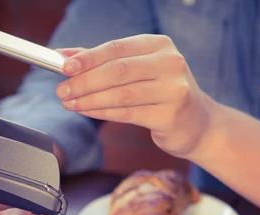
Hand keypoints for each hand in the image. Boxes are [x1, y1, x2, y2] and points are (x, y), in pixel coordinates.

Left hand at [56, 35, 217, 158]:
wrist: (198, 124)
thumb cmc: (163, 94)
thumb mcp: (140, 70)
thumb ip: (104, 62)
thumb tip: (65, 57)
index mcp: (160, 45)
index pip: (117, 48)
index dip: (88, 57)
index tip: (63, 66)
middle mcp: (170, 63)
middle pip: (118, 70)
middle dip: (84, 81)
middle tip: (61, 90)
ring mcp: (173, 90)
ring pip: (121, 94)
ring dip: (90, 99)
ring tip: (69, 103)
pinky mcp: (170, 115)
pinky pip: (128, 113)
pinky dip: (103, 112)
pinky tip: (87, 112)